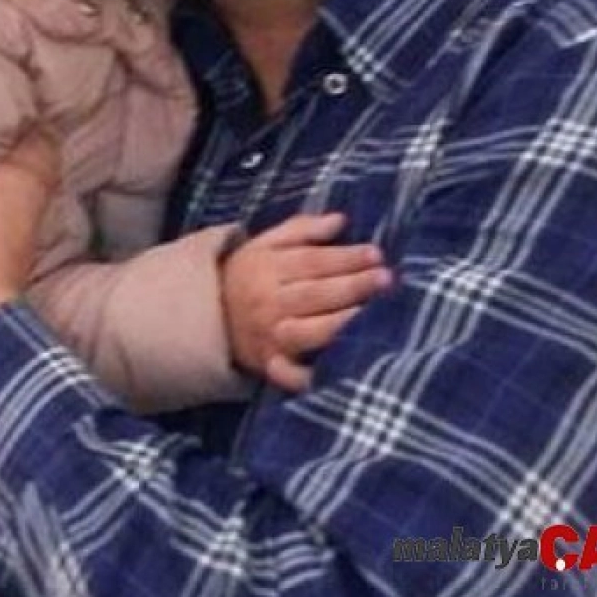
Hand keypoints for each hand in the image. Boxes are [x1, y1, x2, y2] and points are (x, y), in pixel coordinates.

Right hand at [221, 214, 391, 392]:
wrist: (210, 317)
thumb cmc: (249, 276)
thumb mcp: (266, 244)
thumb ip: (302, 229)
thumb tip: (340, 220)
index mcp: (267, 269)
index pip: (312, 261)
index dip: (345, 257)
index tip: (377, 254)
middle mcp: (268, 303)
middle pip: (315, 294)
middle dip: (353, 286)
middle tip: (386, 279)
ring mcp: (271, 337)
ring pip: (311, 331)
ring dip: (343, 323)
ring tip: (374, 313)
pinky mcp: (272, 365)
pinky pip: (292, 374)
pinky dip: (311, 376)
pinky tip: (340, 368)